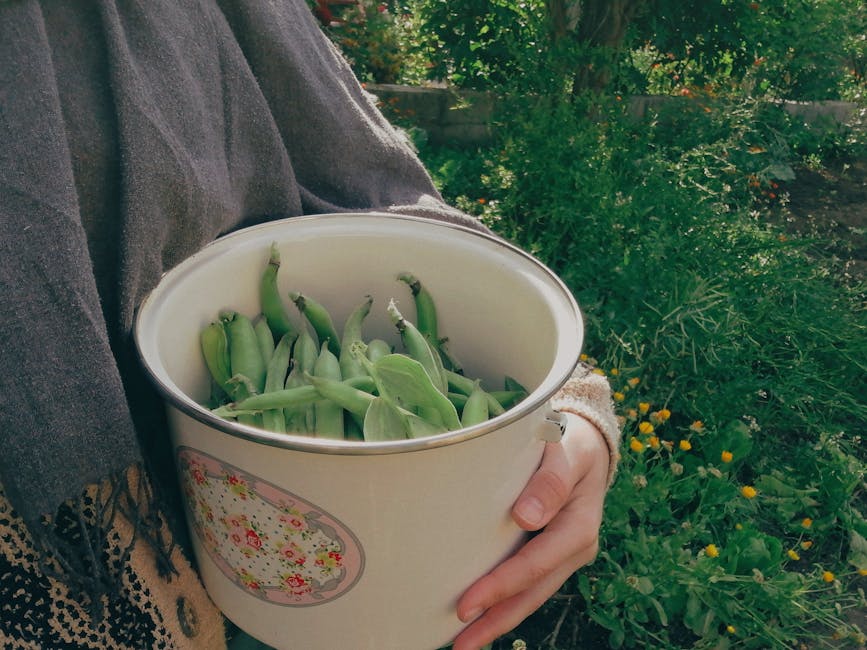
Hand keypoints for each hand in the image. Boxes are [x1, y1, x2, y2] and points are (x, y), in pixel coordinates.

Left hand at [452, 413, 609, 649]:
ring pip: (531, 596)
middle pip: (533, 593)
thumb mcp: (566, 451)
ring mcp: (564, 554)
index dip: (500, 587)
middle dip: (495, 620)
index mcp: (580, 526)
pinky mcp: (551, 552)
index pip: (535, 564)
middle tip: (458, 644)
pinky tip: (482, 613)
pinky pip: (529, 583)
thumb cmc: (571, 442)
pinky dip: (505, 601)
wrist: (586, 443)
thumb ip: (550, 480)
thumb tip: (526, 518)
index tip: (465, 604)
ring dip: (498, 619)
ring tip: (462, 642)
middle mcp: (575, 548)